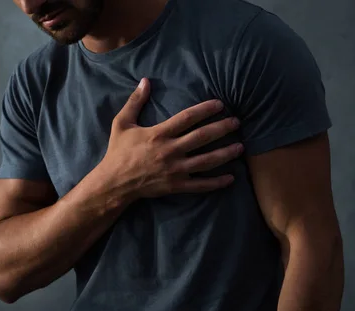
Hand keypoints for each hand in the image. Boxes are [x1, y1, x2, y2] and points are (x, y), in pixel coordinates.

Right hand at [100, 78, 242, 202]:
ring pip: (206, 161)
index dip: (205, 109)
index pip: (187, 118)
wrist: (114, 182)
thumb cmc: (118, 152)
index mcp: (159, 134)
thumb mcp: (121, 123)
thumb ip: (135, 102)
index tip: (220, 104)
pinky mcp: (176, 185)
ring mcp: (175, 170)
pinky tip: (230, 178)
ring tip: (240, 147)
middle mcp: (170, 151)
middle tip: (237, 122)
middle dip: (221, 129)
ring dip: (225, 154)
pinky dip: (216, 183)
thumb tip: (145, 81)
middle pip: (202, 137)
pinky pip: (200, 185)